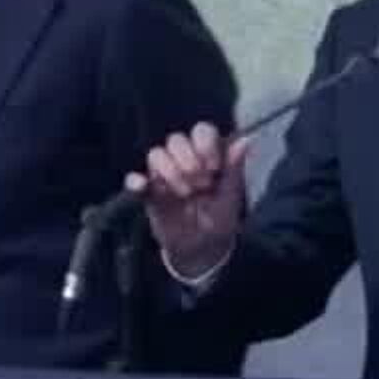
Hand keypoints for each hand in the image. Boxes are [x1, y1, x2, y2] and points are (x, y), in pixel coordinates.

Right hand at [131, 122, 250, 277]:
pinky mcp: (148, 194)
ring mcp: (164, 175)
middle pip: (176, 139)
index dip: (205, 144)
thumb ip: (234, 168)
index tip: (214, 167)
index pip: (201, 131)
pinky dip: (135, 181)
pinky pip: (134, 180)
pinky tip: (143, 186)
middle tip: (202, 184)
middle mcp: (184, 160)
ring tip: (186, 194)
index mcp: (207, 156)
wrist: (204, 248)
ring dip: (170, 171)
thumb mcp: (231, 195)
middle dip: (189, 159)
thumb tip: (245, 139)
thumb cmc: (220, 218)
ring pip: (156, 154)